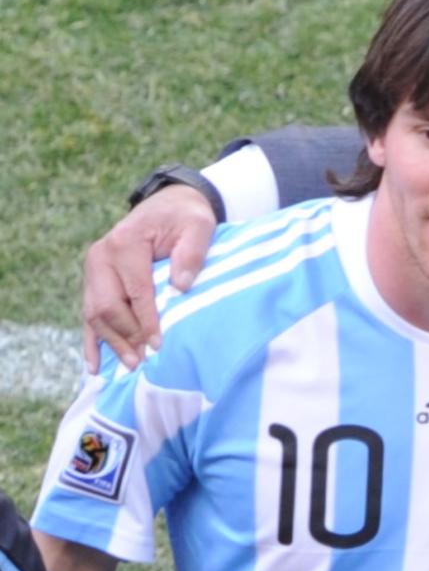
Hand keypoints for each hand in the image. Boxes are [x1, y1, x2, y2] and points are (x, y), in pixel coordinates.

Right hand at [81, 185, 215, 372]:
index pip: (135, 291)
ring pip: (95, 313)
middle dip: (125, 336)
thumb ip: (192, 252)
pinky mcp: (95, 280)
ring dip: (111, 342)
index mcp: (125, 243)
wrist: (169, 205)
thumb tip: (181, 286)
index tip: (158, 345)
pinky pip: (89, 313)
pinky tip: (94, 365)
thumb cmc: (185, 217)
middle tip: (142, 361)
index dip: (146, 320)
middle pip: (107, 305)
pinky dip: (92, 340)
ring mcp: (94, 270)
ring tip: (129, 366)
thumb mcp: (198, 225)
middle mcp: (101, 256)